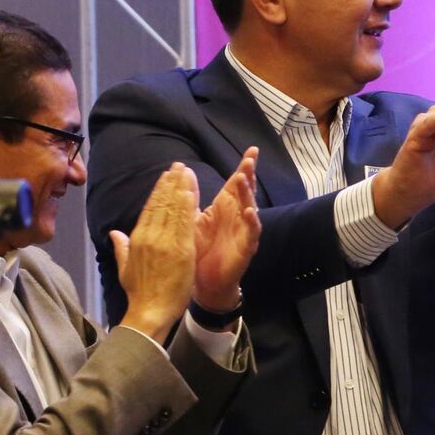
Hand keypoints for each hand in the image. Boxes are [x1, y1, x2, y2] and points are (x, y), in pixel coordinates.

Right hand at [113, 163, 198, 343]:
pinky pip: (185, 224)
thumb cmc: (139, 293)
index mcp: (137, 238)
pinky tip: (192, 192)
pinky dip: (188, 207)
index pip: (149, 208)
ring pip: (173, 210)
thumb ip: (122, 247)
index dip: (159, 190)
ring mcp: (165, 243)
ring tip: (187, 172)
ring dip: (181, 189)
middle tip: (179, 165)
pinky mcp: (181, 251)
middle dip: (171, 182)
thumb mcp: (125, 268)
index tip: (166, 176)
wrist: (150, 311)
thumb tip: (114, 232)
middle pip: (161, 203)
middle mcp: (150, 236)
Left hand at [193, 147, 260, 312]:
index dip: (244, 167)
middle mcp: (237, 218)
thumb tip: (182, 176)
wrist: (204, 284)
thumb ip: (190, 201)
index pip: (235, 184)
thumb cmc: (199, 252)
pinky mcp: (246, 248)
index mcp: (224, 209)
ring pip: (250, 208)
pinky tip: (249, 212)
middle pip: (245, 192)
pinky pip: (251, 233)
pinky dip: (252, 222)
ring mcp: (244, 232)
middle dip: (248, 175)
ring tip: (243, 179)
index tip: (252, 150)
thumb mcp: (191, 221)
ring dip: (247, 194)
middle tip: (249, 160)